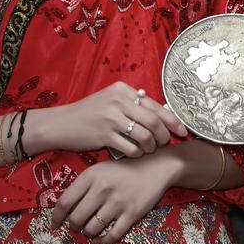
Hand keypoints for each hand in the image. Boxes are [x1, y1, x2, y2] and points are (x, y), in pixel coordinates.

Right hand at [26, 81, 187, 157]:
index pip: (155, 105)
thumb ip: (133, 105)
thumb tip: (164, 114)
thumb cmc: (89, 114)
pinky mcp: (104, 135)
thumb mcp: (111, 101)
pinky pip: (131, 147)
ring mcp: (111, 117)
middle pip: (154, 120)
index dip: (172, 120)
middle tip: (165, 143)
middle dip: (164, 135)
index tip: (183, 131)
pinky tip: (136, 154)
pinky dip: (138, 153)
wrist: (60, 124)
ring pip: (145, 135)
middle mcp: (119, 100)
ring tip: (149, 150)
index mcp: (123, 90)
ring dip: (151, 146)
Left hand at [50, 150, 182, 243]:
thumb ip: (83, 185)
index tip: (54, 225)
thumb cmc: (124, 169)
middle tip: (76, 227)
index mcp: (91, 176)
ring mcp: (118, 202)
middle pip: (76, 219)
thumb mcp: (101, 169)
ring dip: (88, 234)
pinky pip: (112, 235)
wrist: (156, 166)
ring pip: (92, 229)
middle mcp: (102, 188)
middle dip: (73, 227)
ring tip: (90, 230)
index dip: (56, 218)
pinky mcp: (132, 213)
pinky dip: (102, 242)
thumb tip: (64, 208)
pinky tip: (99, 240)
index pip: (65, 202)